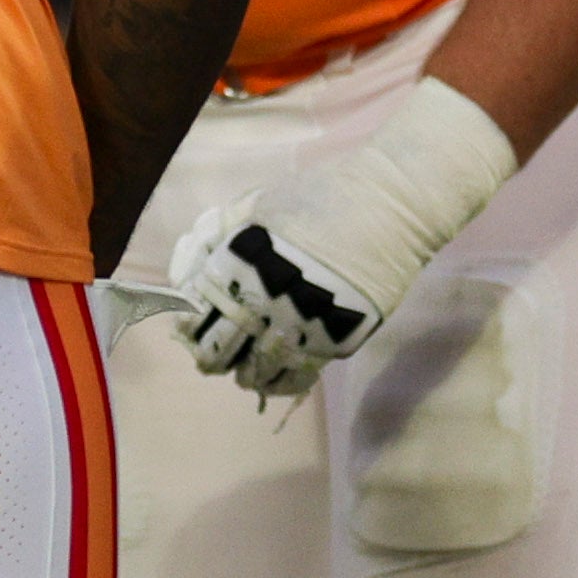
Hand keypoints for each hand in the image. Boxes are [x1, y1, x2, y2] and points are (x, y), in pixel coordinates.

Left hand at [161, 73, 515, 404]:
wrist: (388, 206)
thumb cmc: (322, 196)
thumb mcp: (258, 207)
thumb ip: (219, 238)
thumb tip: (188, 272)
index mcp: (236, 267)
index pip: (193, 318)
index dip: (188, 328)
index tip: (192, 327)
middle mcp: (261, 303)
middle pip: (216, 353)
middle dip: (210, 355)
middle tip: (214, 352)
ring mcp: (298, 327)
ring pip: (252, 373)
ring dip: (245, 369)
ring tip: (247, 362)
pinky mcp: (333, 344)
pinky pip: (294, 380)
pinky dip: (277, 382)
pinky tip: (274, 373)